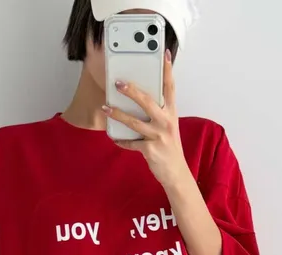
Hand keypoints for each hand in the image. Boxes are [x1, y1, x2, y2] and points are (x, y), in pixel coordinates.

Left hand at [102, 51, 189, 190]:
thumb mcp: (168, 126)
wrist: (176, 173)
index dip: (167, 70)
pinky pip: (131, 143)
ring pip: (134, 122)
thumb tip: (139, 98)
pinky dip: (121, 141)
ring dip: (118, 114)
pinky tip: (113, 137)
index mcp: (171, 113)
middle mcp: (166, 122)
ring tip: (105, 107)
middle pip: (147, 102)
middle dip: (132, 91)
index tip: (164, 54)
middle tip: (118, 82)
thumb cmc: (169, 147)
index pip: (170, 88)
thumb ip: (158, 112)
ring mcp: (158, 136)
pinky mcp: (150, 150)